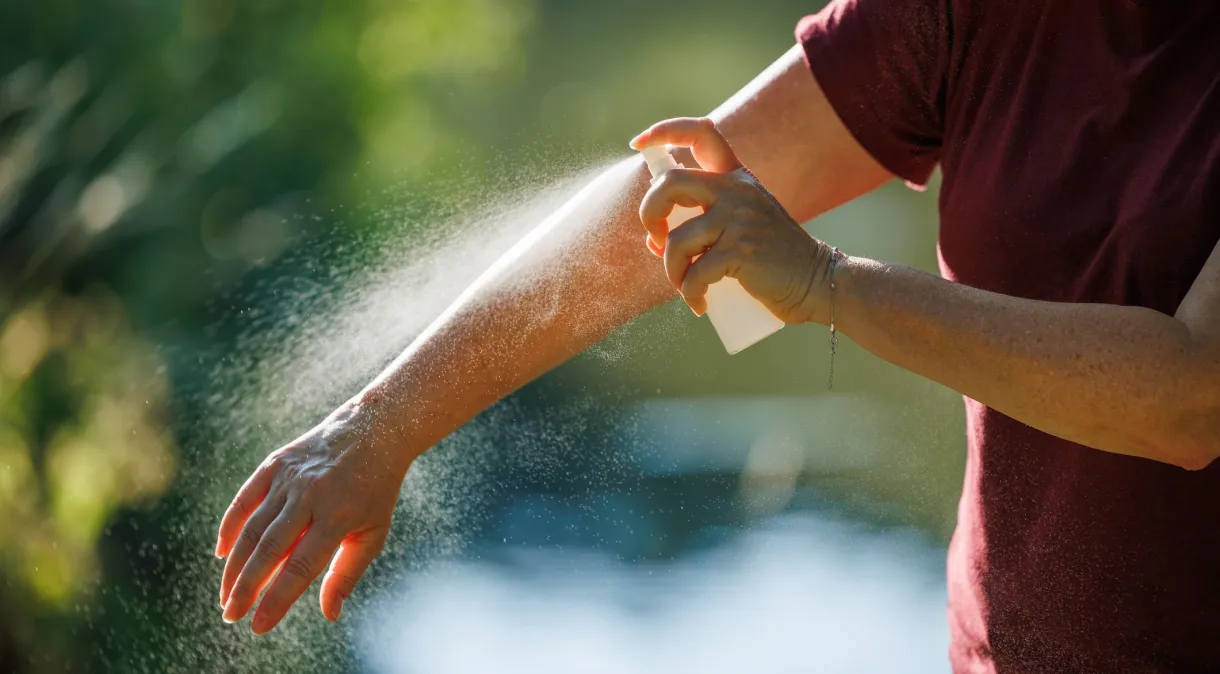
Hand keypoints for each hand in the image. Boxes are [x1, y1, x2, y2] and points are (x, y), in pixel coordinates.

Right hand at [215, 399, 409, 632]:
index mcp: (338, 516)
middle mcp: (310, 496)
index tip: (258, 626)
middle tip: (230, 615)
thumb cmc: (375, 491)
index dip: (277, 598)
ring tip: (226, 595)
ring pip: (252, 528)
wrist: (371, 431)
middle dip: (246, 587)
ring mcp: (290, 478)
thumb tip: (329, 614)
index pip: (300, 566)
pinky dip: (229, 526)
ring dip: (234, 565)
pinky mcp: (275, 463)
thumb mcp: (373, 533)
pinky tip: (221, 553)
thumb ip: (347, 573)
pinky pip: (244, 499)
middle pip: (269, 549)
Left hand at [630, 117, 834, 323]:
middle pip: (670, 183)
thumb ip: (703, 220)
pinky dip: (690, 294)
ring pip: (676, 240)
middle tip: (655, 238)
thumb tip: (653, 237)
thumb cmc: (771, 259)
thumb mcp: (740, 223)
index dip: (664, 131)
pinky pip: (695, 273)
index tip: (639, 143)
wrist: (816, 281)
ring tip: (685, 287)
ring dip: (672, 271)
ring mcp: (739, 218)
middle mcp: (736, 189)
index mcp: (736, 177)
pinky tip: (699, 305)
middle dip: (649, 213)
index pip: (701, 133)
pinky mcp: (741, 250)